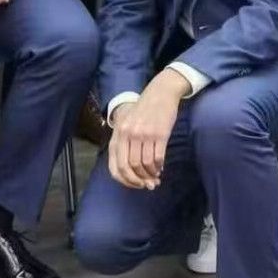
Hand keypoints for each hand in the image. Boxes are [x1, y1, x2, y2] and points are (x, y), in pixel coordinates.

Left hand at [108, 68, 188, 189]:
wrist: (160, 93)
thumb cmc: (143, 111)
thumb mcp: (127, 125)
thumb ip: (125, 145)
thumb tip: (130, 172)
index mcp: (119, 134)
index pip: (116, 167)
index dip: (126, 181)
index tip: (135, 184)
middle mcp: (129, 134)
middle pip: (131, 168)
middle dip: (140, 180)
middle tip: (148, 184)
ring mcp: (144, 134)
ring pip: (145, 165)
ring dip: (151, 174)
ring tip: (155, 175)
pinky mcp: (160, 134)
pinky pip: (158, 158)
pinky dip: (159, 166)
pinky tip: (160, 167)